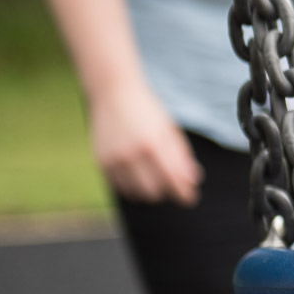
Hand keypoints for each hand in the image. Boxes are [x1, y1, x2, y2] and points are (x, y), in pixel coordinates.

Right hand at [88, 82, 202, 205]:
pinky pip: (120, 186)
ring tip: (156, 177)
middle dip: (167, 191)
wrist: (113, 94)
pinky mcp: (101, 162)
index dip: (184, 193)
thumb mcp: (169, 129)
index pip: (172, 179)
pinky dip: (132, 186)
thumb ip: (181, 156)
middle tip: (173, 184)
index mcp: (153, 143)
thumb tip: (193, 181)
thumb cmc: (147, 110)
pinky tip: (139, 175)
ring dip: (149, 191)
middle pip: (154, 191)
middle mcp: (131, 154)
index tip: (191, 199)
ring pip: (135, 193)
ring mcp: (114, 159)